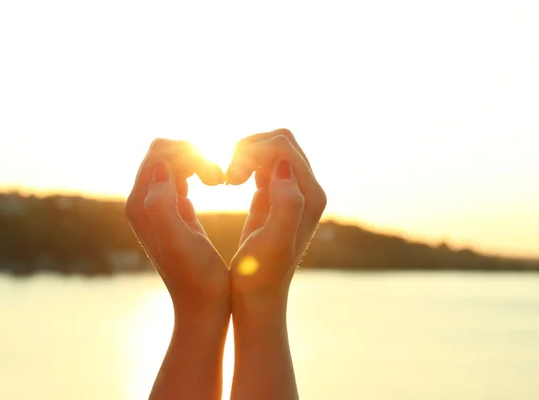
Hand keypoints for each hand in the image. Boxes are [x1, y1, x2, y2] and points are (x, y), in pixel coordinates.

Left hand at [125, 139, 228, 312]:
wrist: (203, 308)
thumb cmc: (198, 278)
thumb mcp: (180, 242)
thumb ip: (162, 204)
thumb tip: (160, 167)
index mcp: (141, 204)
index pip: (159, 153)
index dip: (191, 154)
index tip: (216, 177)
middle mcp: (143, 202)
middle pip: (165, 153)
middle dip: (195, 155)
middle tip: (220, 179)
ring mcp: (157, 207)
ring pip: (174, 162)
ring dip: (199, 162)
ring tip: (219, 181)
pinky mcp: (173, 212)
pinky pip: (181, 176)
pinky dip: (200, 173)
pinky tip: (216, 187)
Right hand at [227, 129, 326, 295]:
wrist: (257, 296)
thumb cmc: (260, 275)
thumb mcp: (274, 243)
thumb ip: (286, 203)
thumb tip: (283, 167)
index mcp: (310, 196)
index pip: (285, 147)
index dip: (253, 151)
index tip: (231, 176)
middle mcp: (307, 190)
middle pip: (281, 140)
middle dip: (250, 147)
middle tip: (229, 175)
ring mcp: (292, 192)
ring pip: (271, 149)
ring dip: (246, 154)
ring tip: (229, 178)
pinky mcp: (275, 196)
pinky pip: (263, 163)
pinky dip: (245, 163)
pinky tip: (231, 181)